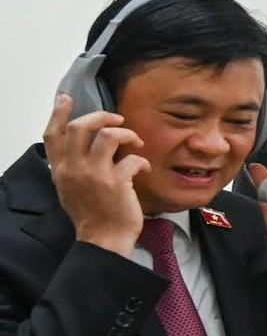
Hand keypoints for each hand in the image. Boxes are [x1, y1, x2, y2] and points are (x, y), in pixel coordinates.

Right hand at [45, 94, 147, 256]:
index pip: (52, 134)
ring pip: (107, 135)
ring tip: (135, 143)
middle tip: (118, 120)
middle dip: (101, 116)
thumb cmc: (91, 213)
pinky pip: (133, 159)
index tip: (65, 97)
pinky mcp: (117, 182)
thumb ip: (70, 165)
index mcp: (61, 169)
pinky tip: (145, 168)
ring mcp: (95, 175)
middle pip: (80, 126)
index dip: (58, 113)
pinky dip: (143, 161)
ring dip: (126, 134)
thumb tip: (78, 145)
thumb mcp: (69, 187)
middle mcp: (74, 169)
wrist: (103, 239)